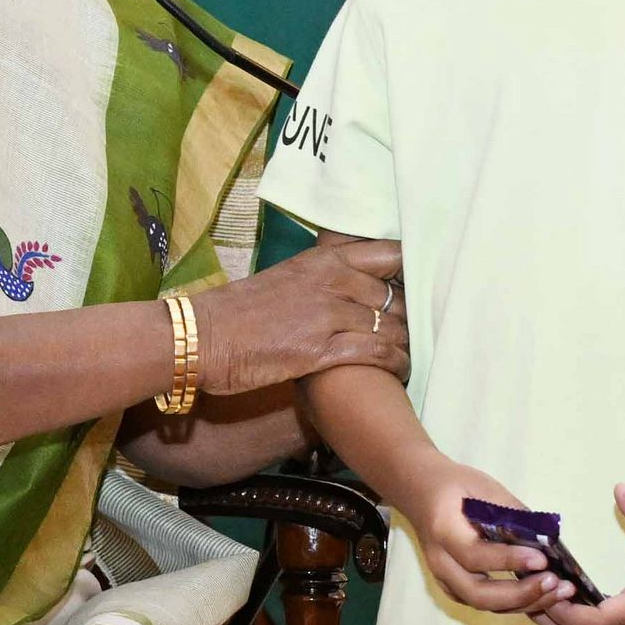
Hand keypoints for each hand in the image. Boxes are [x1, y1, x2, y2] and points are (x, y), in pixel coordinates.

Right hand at [195, 238, 406, 395]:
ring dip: (409, 343)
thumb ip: (321, 279)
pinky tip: (402, 372)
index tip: (421, 289)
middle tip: (424, 332)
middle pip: (397, 293)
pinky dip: (396, 363)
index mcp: (323, 259)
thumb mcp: (285, 280)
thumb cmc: (238, 314)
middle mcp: (332, 280)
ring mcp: (328, 314)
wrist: (200, 338)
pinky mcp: (321, 350)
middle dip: (413, 316)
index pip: (389, 253)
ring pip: (393, 325)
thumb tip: (351, 288)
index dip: (411, 271)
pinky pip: (377, 353)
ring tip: (414, 355)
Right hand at [406, 460, 569, 618]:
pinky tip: (541, 596)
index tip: (542, 559)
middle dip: (520, 594)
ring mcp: (444, 579)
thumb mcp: (485, 488)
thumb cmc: (456, 486)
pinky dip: (514, 603)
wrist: (421, 493)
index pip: (474, 555)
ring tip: (557, 592)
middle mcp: (440, 562)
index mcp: (443, 531)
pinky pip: (485, 603)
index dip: (509, 560)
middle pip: (478, 594)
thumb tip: (548, 540)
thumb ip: (513, 515)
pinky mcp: (454, 588)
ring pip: (483, 604)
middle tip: (553, 583)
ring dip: (523, 603)